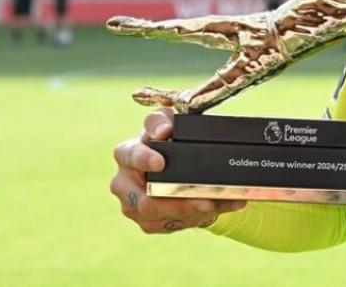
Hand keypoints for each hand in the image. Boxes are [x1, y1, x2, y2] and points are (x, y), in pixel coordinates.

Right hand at [109, 108, 246, 232]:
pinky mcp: (150, 223)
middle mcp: (124, 185)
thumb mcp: (165, 122)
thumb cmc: (167, 139)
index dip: (144, 159)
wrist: (172, 165)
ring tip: (220, 204)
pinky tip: (221, 207)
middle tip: (206, 200)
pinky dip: (202, 217)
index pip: (131, 156)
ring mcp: (135, 208)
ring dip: (194, 213)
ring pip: (163, 217)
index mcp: (126, 154)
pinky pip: (175, 225)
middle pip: (146, 202)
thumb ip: (161, 120)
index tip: (160, 162)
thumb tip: (164, 130)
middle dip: (178, 203)